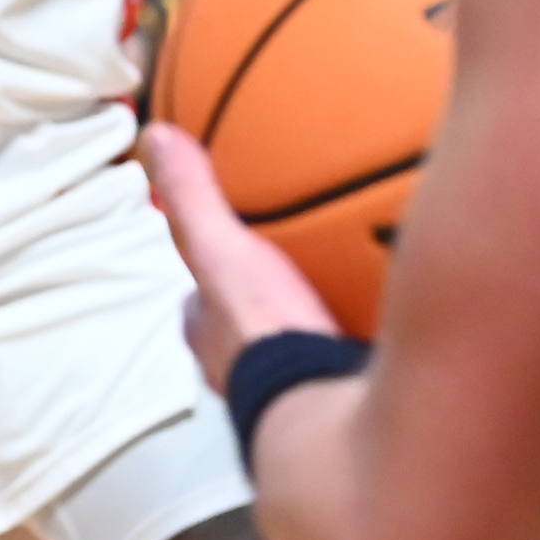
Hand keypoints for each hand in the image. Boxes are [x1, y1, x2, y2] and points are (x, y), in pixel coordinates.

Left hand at [139, 123, 340, 391]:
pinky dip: (353, 341)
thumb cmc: (259, 332)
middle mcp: (240, 368)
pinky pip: (340, 362)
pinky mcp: (332, 399)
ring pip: (290, 349)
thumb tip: (155, 135)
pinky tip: (383, 320)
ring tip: (339, 291)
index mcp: (211, 334)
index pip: (195, 300)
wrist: (320, 404)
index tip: (223, 247)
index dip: (203, 276)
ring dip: (304, 325)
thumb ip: (193, 197)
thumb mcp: (221, 251)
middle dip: (258, 302)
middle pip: (242, 326)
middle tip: (285, 270)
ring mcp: (287, 391)